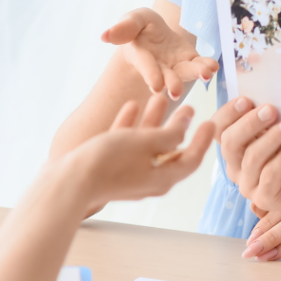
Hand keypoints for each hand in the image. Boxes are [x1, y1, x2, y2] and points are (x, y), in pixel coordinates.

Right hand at [70, 94, 214, 211]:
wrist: (69, 182)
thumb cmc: (109, 162)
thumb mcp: (145, 143)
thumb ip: (169, 133)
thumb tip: (186, 126)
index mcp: (163, 178)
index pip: (191, 159)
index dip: (203, 140)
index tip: (211, 122)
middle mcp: (149, 179)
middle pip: (170, 150)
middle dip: (178, 127)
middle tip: (190, 107)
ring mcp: (128, 175)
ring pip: (146, 144)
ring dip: (154, 121)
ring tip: (160, 97)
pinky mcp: (110, 169)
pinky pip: (125, 145)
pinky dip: (131, 125)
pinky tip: (132, 105)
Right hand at [102, 8, 218, 98]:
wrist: (154, 33)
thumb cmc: (139, 27)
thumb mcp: (133, 20)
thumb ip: (124, 28)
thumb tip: (105, 35)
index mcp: (142, 58)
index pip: (146, 67)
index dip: (150, 75)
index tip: (156, 87)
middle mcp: (159, 68)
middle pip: (167, 77)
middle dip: (172, 84)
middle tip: (177, 92)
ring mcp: (176, 67)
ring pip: (186, 73)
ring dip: (196, 74)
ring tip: (206, 74)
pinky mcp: (190, 61)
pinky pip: (200, 64)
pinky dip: (207, 66)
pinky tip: (213, 66)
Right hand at [212, 97, 280, 226]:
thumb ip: (276, 110)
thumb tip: (265, 92)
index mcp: (238, 143)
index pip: (218, 128)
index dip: (228, 113)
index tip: (246, 99)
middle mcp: (238, 165)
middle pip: (229, 143)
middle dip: (248, 123)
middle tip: (271, 109)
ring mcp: (249, 184)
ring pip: (251, 158)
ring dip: (272, 138)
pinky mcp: (266, 200)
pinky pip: (269, 176)